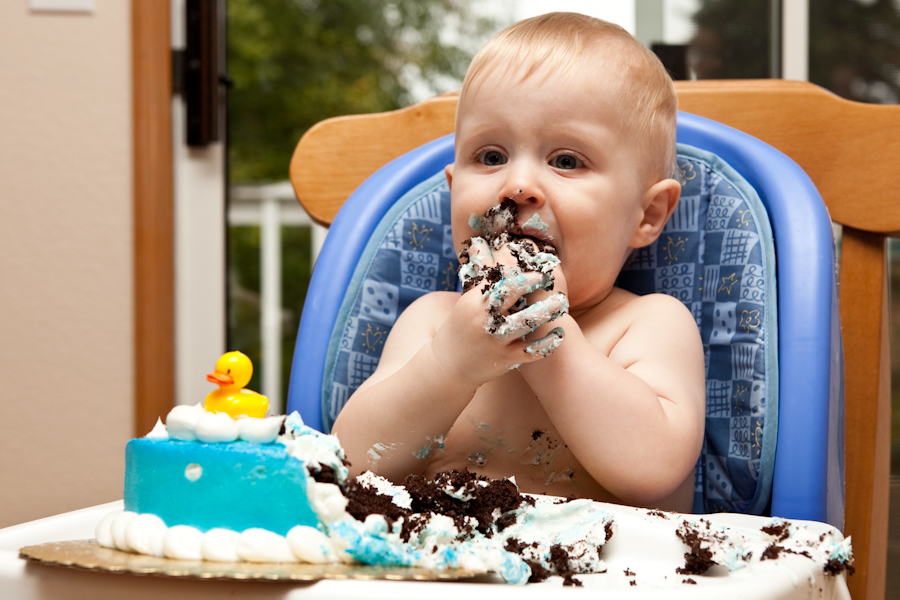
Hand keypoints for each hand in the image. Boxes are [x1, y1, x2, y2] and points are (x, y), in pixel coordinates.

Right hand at [435, 236, 567, 385]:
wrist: (447, 367)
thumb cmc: (461, 329)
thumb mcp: (466, 303)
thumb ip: (480, 278)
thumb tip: (481, 244)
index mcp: (474, 303)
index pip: (500, 282)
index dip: (522, 275)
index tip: (537, 269)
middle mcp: (484, 320)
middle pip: (513, 298)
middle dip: (533, 287)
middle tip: (551, 280)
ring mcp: (496, 341)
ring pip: (526, 324)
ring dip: (546, 312)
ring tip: (562, 303)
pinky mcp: (505, 360)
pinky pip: (531, 351)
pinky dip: (547, 343)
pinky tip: (559, 334)